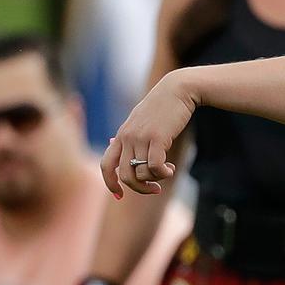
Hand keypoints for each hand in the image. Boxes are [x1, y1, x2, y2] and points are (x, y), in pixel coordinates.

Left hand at [101, 71, 193, 196]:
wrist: (177, 89)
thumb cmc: (162, 107)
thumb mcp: (142, 122)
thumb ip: (133, 140)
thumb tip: (130, 163)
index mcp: (121, 135)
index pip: (106, 165)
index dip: (110, 183)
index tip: (120, 195)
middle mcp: (127, 137)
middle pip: (125, 176)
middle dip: (140, 188)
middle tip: (156, 189)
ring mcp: (140, 137)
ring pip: (142, 173)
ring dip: (156, 179)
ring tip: (168, 171)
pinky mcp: (157, 138)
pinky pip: (155, 167)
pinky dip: (163, 173)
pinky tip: (171, 169)